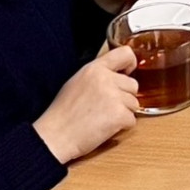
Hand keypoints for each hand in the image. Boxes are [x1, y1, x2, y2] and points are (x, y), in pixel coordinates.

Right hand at [32, 47, 139, 163]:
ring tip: (101, 118)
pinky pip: (132, 120)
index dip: (130, 63)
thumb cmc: (63, 113)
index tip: (127, 72)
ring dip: (123, 113)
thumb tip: (119, 74)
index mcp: (94, 69)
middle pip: (133, 85)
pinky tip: (104, 127)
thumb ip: (99, 75)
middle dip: (124, 97)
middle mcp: (106, 79)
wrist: (55, 136)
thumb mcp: (77, 82)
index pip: (125, 53)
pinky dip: (122, 126)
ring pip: (134, 104)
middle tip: (104, 107)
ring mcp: (114, 97)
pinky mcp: (119, 115)